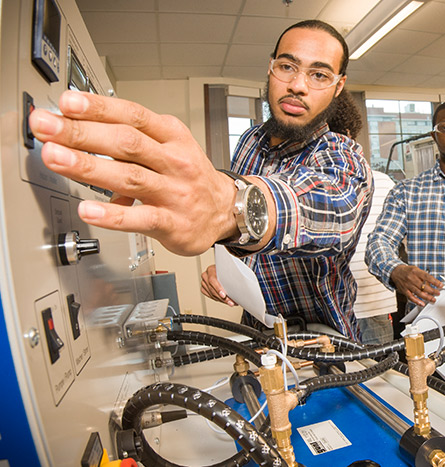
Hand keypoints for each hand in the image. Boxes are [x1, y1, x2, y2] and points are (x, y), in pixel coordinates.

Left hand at [29, 91, 243, 255]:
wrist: (228, 211)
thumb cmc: (190, 177)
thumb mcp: (170, 146)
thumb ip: (128, 140)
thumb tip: (76, 131)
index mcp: (172, 136)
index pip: (133, 115)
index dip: (99, 108)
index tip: (67, 102)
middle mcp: (174, 161)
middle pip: (126, 143)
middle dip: (81, 133)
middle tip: (46, 127)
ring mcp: (174, 192)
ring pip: (129, 176)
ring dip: (89, 166)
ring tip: (55, 157)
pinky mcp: (172, 223)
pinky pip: (140, 218)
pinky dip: (112, 214)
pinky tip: (88, 209)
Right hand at [200, 265, 235, 305]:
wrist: (223, 270)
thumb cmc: (226, 269)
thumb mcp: (229, 269)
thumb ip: (231, 275)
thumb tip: (239, 284)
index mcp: (211, 269)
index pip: (212, 280)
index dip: (218, 288)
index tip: (224, 295)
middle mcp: (206, 275)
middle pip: (212, 289)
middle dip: (222, 298)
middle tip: (230, 302)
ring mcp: (204, 282)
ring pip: (211, 294)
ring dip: (222, 300)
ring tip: (231, 303)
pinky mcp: (204, 288)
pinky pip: (210, 296)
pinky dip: (218, 299)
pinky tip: (225, 301)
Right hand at [390, 265, 441, 306]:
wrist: (396, 271)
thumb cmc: (408, 271)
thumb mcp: (416, 269)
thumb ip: (424, 276)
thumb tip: (432, 284)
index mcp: (416, 272)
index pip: (427, 277)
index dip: (435, 282)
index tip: (440, 285)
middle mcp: (411, 278)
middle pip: (423, 286)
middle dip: (432, 291)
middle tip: (438, 293)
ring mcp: (408, 285)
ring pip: (418, 292)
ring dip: (426, 297)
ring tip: (432, 299)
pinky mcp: (404, 290)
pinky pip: (411, 297)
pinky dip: (417, 301)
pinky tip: (422, 303)